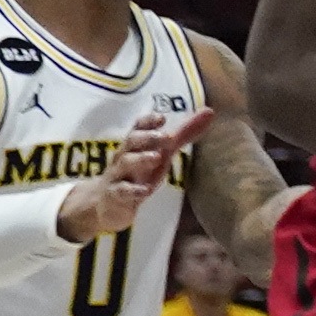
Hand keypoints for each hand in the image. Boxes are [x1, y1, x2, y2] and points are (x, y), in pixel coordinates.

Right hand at [55, 105, 209, 244]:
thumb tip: (210, 112)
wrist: (106, 203)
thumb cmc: (138, 172)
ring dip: (140, 159)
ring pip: (125, 164)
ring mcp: (118, 176)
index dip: (148, 121)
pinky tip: (145, 191)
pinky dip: (132, 191)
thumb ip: (184, 134)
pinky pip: (121, 192)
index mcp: (136, 145)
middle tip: (167, 136)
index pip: (138, 127)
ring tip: (157, 157)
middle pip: (131, 141)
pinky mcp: (114, 196)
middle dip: (147, 137)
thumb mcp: (162, 152)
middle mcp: (125, 156)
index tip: (162, 117)